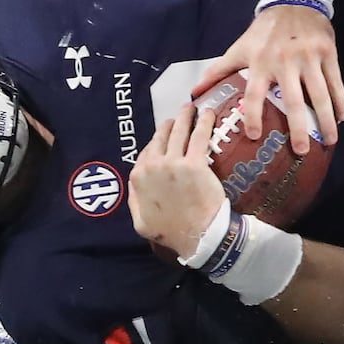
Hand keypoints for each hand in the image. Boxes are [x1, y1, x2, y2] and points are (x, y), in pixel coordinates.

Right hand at [129, 107, 227, 260]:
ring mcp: (173, 163)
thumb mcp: (140, 220)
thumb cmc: (170, 231)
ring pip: (179, 132)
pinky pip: (199, 136)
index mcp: (139, 178)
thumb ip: (134, 198)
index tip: (165, 134)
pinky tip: (208, 113)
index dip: (157, 141)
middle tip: (181, 114)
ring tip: (192, 108)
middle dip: (171, 123)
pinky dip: (204, 122)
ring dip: (186, 116)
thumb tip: (135, 182)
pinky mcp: (195, 163)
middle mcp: (153, 166)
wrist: (196, 235)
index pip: (147, 151)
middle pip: (162, 137)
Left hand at [191, 4, 343, 153]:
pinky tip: (342, 117)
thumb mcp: (240, 47)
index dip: (252, 116)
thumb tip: (195, 92)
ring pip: (320, 94)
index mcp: (260, 63)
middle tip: (301, 151)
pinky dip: (340, 100)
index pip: (254, 94)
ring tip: (330, 141)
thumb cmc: (264, 30)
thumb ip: (219, 70)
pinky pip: (336, 81)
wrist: (294, 1)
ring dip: (326, 120)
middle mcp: (285, 62)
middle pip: (293, 101)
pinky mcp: (328, 53)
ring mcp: (309, 58)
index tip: (255, 136)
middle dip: (298, 128)